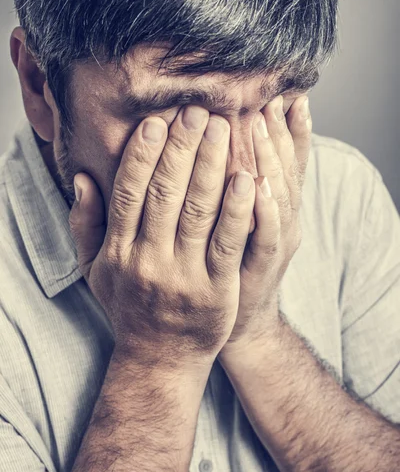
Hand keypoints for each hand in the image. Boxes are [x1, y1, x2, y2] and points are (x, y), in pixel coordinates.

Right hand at [69, 105, 255, 369]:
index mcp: (118, 250)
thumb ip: (86, 224)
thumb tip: (82, 178)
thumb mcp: (95, 270)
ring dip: (211, 166)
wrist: (160, 359)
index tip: (158, 121)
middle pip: (164, 193)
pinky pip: (228, 242)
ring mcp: (183, 275)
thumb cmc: (129, 306)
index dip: (143, 154)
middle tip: (198, 111)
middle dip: (182, 148)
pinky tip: (247, 177)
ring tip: (223, 129)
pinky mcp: (216, 289)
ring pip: (198, 211)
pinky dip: (237, 208)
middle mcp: (147, 259)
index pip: (129, 192)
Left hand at [221, 94, 311, 348]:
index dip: (286, 125)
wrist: (236, 321)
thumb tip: (237, 136)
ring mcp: (275, 244)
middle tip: (265, 95)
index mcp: (276, 204)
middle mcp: (282, 220)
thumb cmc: (232, 261)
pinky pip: (268, 237)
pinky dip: (265, 210)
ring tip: (262, 125)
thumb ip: (243, 178)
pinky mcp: (260, 270)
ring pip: (280, 196)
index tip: (277, 90)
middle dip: (276, 131)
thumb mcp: (243, 216)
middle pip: (285, 168)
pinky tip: (255, 182)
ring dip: (272, 160)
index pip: (288, 157)